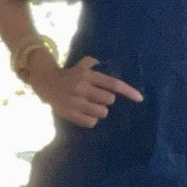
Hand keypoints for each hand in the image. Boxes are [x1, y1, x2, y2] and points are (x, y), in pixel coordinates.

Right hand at [28, 52, 143, 129]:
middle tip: (98, 98)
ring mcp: (76, 102)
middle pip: (109, 100)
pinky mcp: (69, 114)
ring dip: (99, 110)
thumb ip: (98, 65)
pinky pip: (91, 122)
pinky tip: (85, 114)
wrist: (46, 82)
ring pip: (101, 112)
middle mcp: (83, 88)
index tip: (140, 98)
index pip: (113, 84)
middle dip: (106, 100)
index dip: (128, 91)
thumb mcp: (83, 64)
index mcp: (88, 75)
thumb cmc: (70, 74)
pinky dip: (91, 120)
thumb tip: (113, 68)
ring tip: (91, 106)